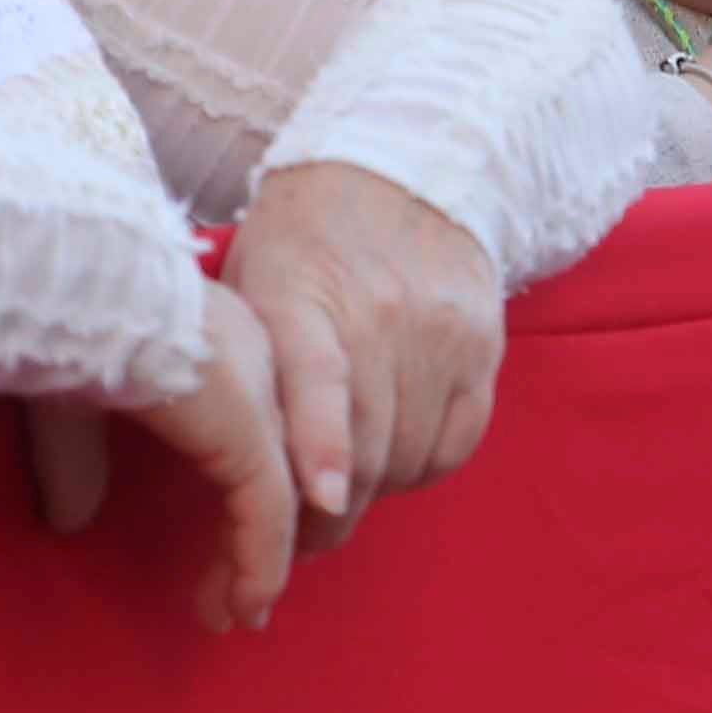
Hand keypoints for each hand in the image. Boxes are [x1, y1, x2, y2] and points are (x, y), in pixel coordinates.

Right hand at [16, 290, 299, 629]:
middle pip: (279, 465)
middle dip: (261, 539)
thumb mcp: (66, 401)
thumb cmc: (51, 325)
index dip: (244, 491)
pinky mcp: (247, 428)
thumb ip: (79, 459)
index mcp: (217, 342)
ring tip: (240, 614)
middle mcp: (254, 361)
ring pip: (282, 497)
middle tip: (239, 598)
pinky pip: (268, 511)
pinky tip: (249, 602)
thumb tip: (72, 517)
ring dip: (260, 565)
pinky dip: (261, 562)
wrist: (56, 287)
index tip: (219, 549)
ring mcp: (257, 394)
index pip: (254, 430)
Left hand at [223, 163, 505, 539]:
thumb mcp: (251, 281)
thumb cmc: (302, 240)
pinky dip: (419, 466)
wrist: (402, 167)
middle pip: (366, 446)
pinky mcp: (483, 348)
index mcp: (303, 294)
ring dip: (371, 490)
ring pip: (408, 457)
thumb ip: (246, 365)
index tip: (318, 501)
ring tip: (341, 485)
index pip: (321, 378)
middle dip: (327, 516)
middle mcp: (383, 313)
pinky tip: (392, 454)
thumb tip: (228, 464)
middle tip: (296, 544)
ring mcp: (441, 333)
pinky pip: (455, 444)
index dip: (322, 445)